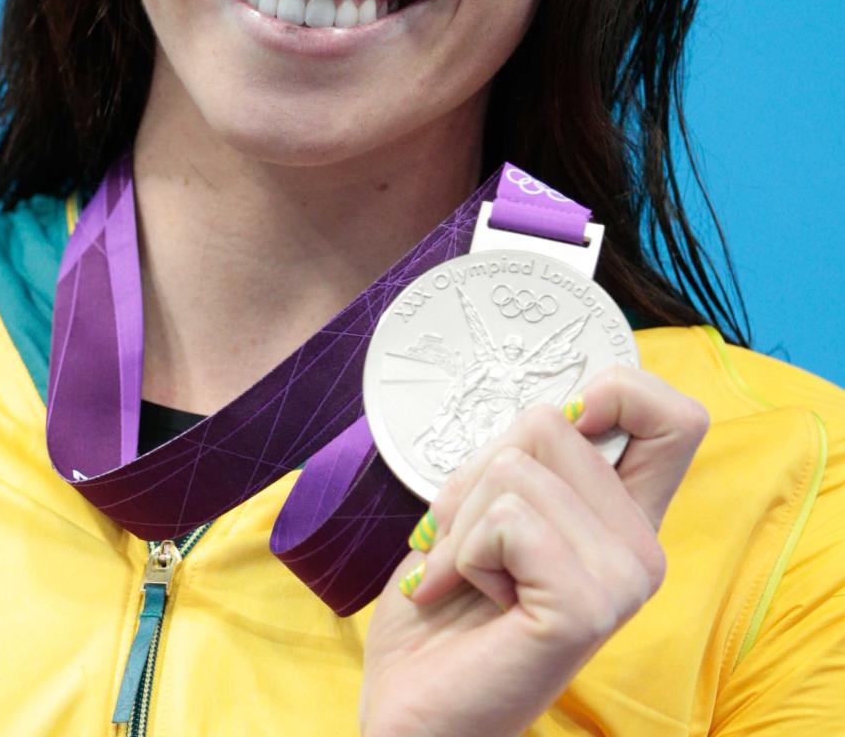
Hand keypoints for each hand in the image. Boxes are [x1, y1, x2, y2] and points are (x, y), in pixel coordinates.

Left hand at [360, 367, 708, 736]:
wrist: (417, 711)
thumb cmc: (445, 609)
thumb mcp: (488, 506)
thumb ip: (534, 459)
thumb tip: (558, 406)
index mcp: (624, 519)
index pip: (676, 418)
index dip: (618, 390)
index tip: (562, 425)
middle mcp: (641, 549)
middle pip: (553, 421)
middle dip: (480, 469)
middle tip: (469, 539)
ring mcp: (622, 580)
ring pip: (517, 466)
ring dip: (461, 520)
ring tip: (466, 576)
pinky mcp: (586, 607)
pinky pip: (506, 519)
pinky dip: (462, 552)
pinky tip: (474, 599)